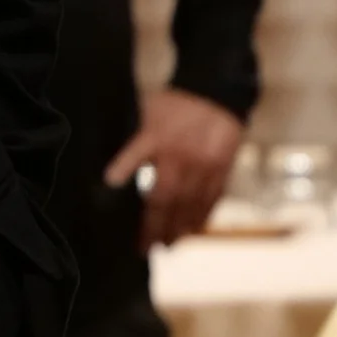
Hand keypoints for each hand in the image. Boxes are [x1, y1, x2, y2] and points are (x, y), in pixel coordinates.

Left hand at [111, 88, 247, 246]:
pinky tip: (194, 228)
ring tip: (169, 244)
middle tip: (147, 247)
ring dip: (179, 227)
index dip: (129, 186)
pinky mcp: (222, 166)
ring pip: (191, 202)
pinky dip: (203, 214)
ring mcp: (204, 163)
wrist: (214, 90)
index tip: (119, 203)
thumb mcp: (146, 114)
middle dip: (156, 226)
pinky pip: (213, 196)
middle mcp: (181, 155)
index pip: (138, 166)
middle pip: (167, 197)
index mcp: (157, 139)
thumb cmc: (174, 104)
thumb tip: (114, 173)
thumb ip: (135, 143)